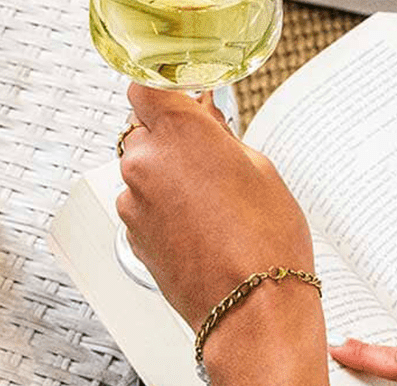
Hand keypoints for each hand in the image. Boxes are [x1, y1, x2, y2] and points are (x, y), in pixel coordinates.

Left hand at [117, 83, 327, 383]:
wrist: (252, 310)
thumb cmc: (266, 241)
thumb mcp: (259, 168)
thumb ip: (220, 136)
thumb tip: (205, 121)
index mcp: (178, 131)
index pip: (144, 86)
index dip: (162, 92)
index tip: (180, 100)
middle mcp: (145, 160)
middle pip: (142, 129)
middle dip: (168, 137)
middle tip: (207, 157)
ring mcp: (133, 199)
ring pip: (141, 169)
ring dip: (164, 174)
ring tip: (208, 201)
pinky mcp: (130, 232)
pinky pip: (141, 203)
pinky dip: (160, 206)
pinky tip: (196, 225)